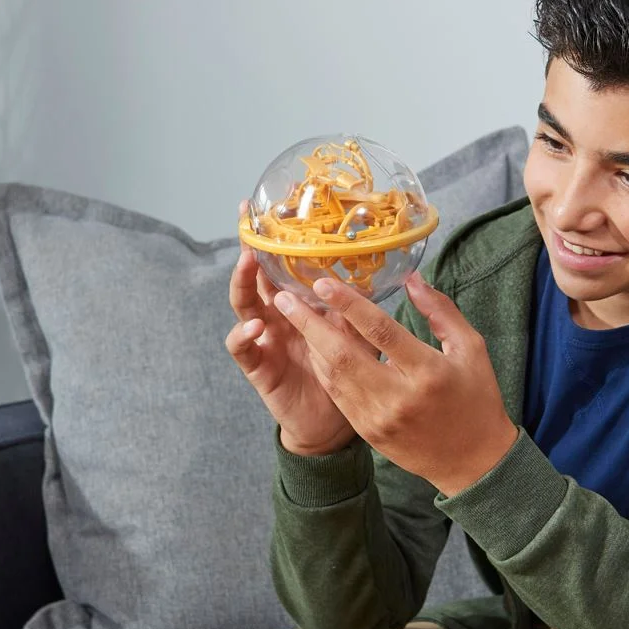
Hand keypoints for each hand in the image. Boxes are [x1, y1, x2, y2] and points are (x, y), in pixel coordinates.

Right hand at [224, 200, 378, 455]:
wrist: (333, 422)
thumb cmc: (348, 374)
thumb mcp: (357, 334)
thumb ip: (358, 307)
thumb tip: (384, 274)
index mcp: (302, 304)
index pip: (286, 265)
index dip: (279, 239)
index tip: (274, 207)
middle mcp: (279, 317)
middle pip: (257, 277)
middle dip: (250, 250)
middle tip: (249, 225)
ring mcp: (265, 340)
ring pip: (244, 305)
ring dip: (244, 283)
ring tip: (248, 264)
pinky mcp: (259, 368)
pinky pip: (244, 350)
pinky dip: (244, 336)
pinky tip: (254, 326)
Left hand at [273, 272, 518, 494]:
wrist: (472, 461)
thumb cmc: (477, 398)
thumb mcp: (471, 348)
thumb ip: (441, 311)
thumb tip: (411, 278)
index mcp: (428, 371)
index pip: (380, 330)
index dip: (348, 304)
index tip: (323, 283)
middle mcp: (398, 396)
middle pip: (343, 354)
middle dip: (310, 323)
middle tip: (285, 297)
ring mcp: (379, 418)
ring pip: (334, 375)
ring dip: (310, 343)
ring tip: (292, 316)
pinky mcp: (369, 432)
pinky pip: (337, 394)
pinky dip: (322, 368)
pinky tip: (313, 346)